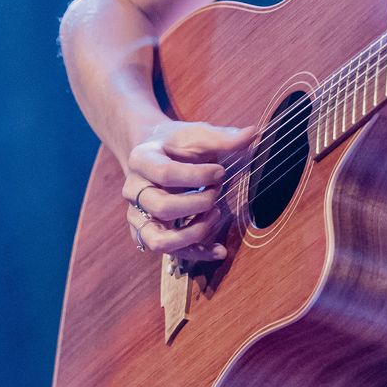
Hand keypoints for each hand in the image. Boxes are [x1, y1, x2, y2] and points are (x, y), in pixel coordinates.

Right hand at [122, 119, 258, 264]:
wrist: (155, 154)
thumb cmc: (177, 145)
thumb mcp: (196, 134)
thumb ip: (222, 138)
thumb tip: (253, 133)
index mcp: (141, 160)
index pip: (165, 174)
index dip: (197, 176)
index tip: (221, 171)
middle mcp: (133, 191)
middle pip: (162, 207)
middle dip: (197, 203)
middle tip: (217, 191)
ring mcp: (138, 216)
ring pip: (159, 240)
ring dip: (193, 233)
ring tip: (216, 214)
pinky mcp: (148, 234)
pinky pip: (171, 253)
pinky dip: (196, 253)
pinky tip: (220, 250)